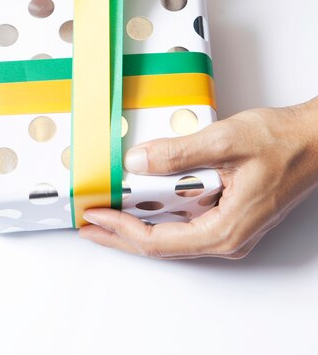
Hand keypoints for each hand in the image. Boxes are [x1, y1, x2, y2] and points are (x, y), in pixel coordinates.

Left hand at [80, 99, 317, 258]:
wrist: (314, 140)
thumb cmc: (281, 142)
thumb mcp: (224, 141)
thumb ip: (178, 154)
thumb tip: (136, 163)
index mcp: (224, 230)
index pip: (158, 241)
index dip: (120, 229)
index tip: (94, 215)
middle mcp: (226, 238)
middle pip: (161, 245)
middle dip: (121, 234)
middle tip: (89, 223)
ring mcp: (229, 229)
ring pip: (172, 235)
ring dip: (137, 224)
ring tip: (108, 214)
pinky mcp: (230, 215)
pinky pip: (186, 223)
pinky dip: (159, 214)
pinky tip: (143, 203)